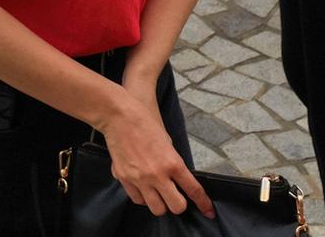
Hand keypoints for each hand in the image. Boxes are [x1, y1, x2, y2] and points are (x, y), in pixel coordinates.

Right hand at [98, 82, 212, 218]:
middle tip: (175, 195)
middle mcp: (157, 174)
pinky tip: (141, 185)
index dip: (204, 203)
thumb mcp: (166, 141)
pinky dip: (142, 196)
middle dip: (178, 203)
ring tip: (156, 191)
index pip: (194, 190)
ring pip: (157, 209)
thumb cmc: (143, 121)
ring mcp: (139, 178)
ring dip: (160, 202)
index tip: (208, 210)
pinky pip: (137, 199)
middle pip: (177, 207)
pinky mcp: (124, 177)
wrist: (117, 113)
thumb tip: (176, 179)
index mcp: (172, 162)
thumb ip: (172, 162)